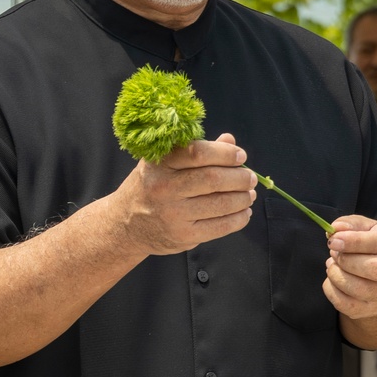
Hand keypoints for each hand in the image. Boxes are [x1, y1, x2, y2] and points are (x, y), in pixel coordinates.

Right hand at [112, 133, 255, 256]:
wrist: (125, 225)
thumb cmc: (151, 187)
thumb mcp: (164, 163)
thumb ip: (196, 151)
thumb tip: (230, 141)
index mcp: (160, 163)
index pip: (197, 152)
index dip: (225, 153)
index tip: (240, 156)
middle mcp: (164, 188)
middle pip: (212, 179)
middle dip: (239, 178)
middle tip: (250, 178)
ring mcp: (173, 214)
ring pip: (220, 204)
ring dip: (243, 199)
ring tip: (250, 195)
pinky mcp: (182, 236)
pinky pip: (220, 227)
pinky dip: (238, 219)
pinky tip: (244, 212)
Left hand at [323, 215, 376, 320]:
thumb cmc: (372, 245)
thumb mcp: (366, 227)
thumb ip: (351, 224)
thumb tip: (335, 229)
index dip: (354, 242)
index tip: (334, 240)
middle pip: (375, 269)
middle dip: (347, 260)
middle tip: (334, 253)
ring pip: (359, 290)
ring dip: (337, 275)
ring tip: (333, 265)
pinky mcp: (371, 309)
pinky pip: (346, 305)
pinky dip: (331, 291)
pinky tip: (333, 279)